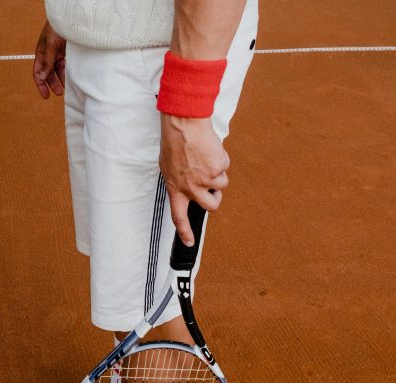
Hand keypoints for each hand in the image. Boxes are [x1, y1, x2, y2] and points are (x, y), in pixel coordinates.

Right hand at [33, 21, 65, 97]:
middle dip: (53, 84)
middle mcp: (49, 56)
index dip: (41, 85)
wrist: (69, 17)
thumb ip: (47, 62)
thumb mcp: (50, 46)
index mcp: (41, 54)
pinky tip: (72, 79)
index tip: (45, 96)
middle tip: (59, 93)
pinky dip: (69, 72)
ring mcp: (59, 54)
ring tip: (67, 88)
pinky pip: (68, 65)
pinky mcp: (68, 53)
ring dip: (62, 80)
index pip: (38, 73)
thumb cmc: (56, 28)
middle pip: (49, 74)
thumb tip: (42, 77)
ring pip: (59, 71)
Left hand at [159, 115, 228, 245]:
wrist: (184, 125)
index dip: (184, 232)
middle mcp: (191, 188)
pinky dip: (221, 159)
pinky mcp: (218, 168)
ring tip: (206, 158)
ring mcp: (205, 179)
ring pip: (222, 185)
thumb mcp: (169, 167)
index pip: (178, 217)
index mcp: (175, 189)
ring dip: (218, 173)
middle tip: (213, 189)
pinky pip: (225, 167)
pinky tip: (210, 150)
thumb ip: (179, 182)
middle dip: (216, 199)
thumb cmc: (175, 143)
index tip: (189, 243)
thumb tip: (188, 190)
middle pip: (211, 205)